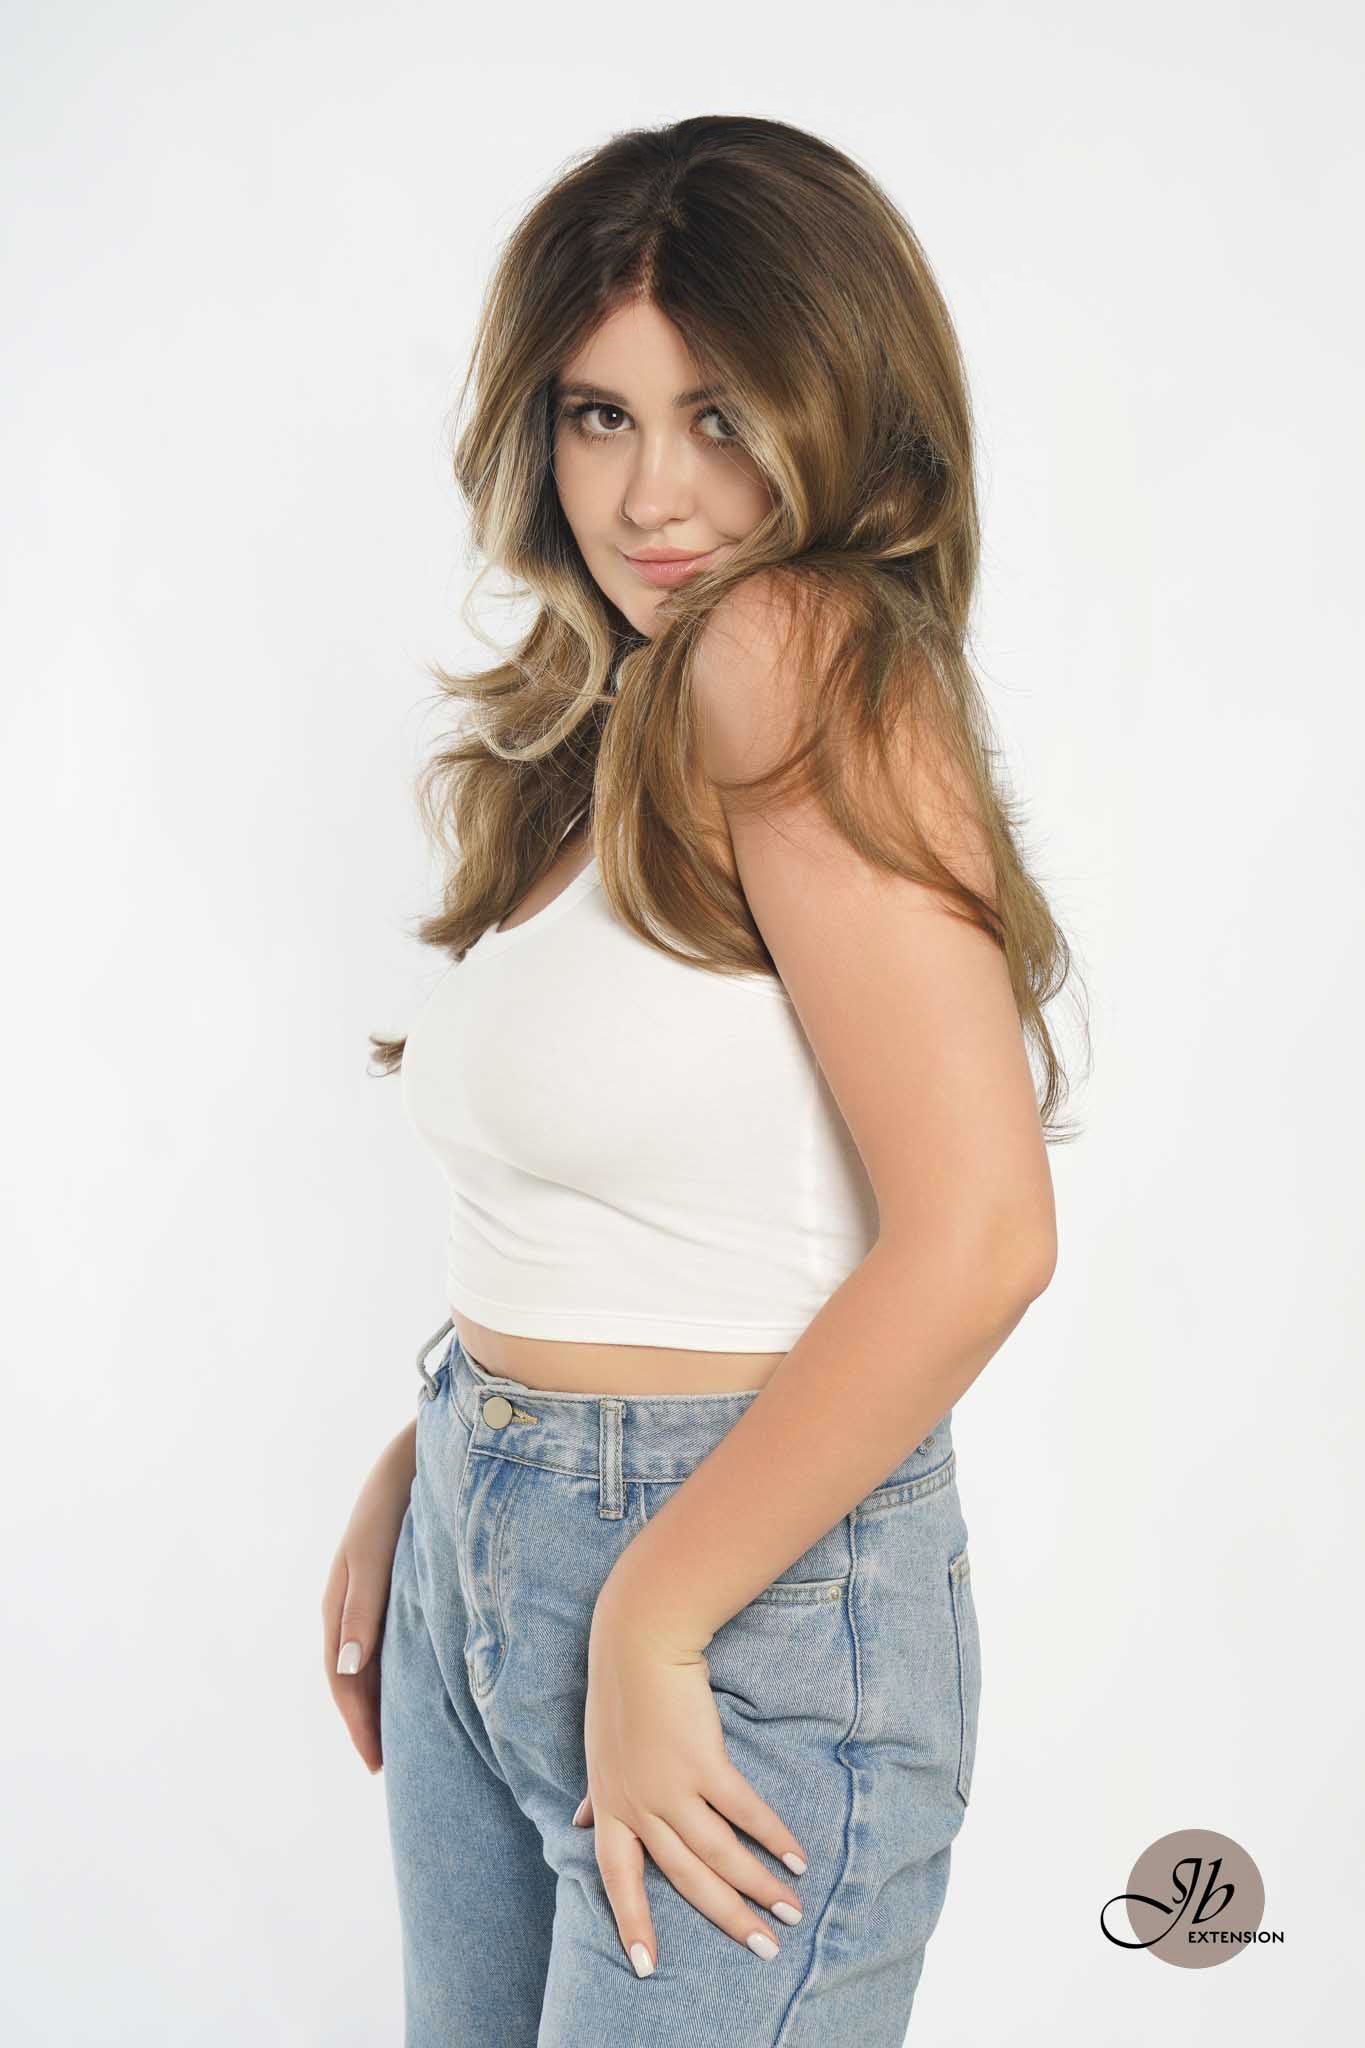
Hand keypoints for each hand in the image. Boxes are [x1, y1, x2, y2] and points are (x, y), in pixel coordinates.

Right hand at [321, 1420, 416, 1772]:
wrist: (426, 1445)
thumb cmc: (396, 1494)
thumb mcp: (374, 1550)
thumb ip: (361, 1605)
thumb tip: (347, 1669)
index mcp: (341, 1598)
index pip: (343, 1679)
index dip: (357, 1723)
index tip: (377, 1765)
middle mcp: (355, 1599)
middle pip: (353, 1676)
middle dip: (366, 1721)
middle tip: (387, 1765)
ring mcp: (377, 1589)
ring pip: (373, 1659)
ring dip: (381, 1698)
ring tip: (403, 1735)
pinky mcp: (401, 1578)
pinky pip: (394, 1635)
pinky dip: (399, 1667)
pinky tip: (422, 1679)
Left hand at [572, 1584, 808, 1975]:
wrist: (638, 1643)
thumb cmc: (619, 1695)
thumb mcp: (597, 1753)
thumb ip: (596, 1795)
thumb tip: (579, 1823)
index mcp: (610, 1807)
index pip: (616, 1878)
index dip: (632, 1922)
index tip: (646, 1967)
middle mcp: (638, 1805)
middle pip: (685, 1878)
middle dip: (726, 1917)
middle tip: (763, 1949)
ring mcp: (670, 1787)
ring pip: (718, 1853)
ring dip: (758, 1887)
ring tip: (791, 1910)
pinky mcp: (703, 1762)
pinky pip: (744, 1812)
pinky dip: (772, 1836)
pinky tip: (795, 1858)